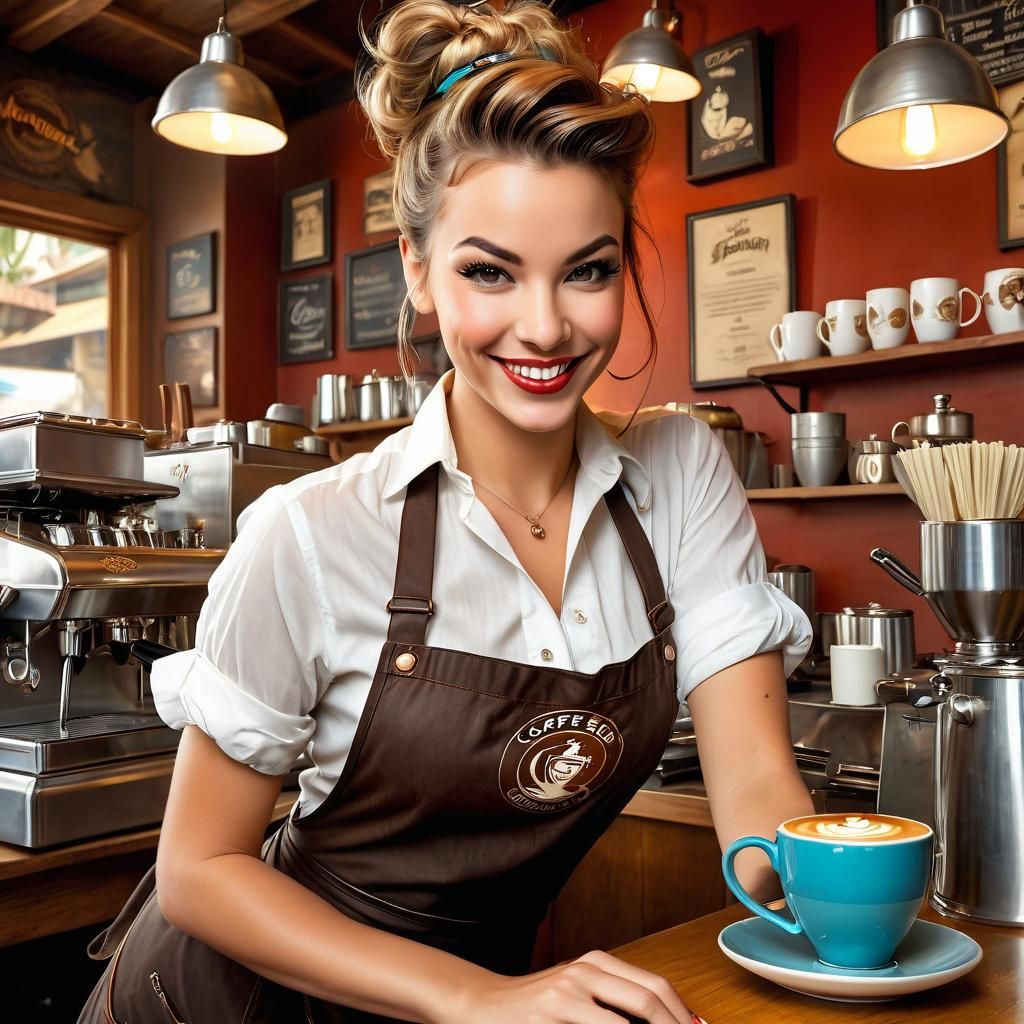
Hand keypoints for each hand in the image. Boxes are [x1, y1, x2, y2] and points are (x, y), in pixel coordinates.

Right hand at [449, 948, 705, 1023]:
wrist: (481, 1005)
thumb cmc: (538, 1007)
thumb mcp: (579, 994)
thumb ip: (618, 1003)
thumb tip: (672, 1020)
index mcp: (599, 963)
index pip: (657, 988)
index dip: (684, 1017)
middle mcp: (585, 971)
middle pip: (649, 1000)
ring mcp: (566, 994)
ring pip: (625, 1023)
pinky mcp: (549, 1015)